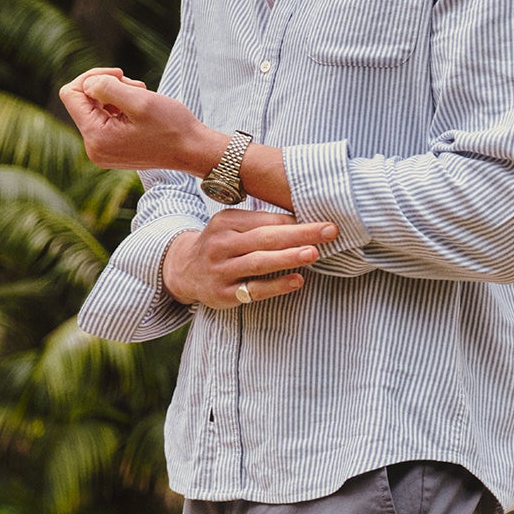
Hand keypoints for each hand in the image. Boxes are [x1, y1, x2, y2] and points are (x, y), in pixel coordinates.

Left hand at [57, 66, 215, 175]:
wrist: (194, 150)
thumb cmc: (172, 126)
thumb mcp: (140, 100)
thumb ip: (106, 87)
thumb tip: (88, 84)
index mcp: (96, 137)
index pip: (70, 94)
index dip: (91, 76)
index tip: (119, 75)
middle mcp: (94, 148)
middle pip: (81, 101)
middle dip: (106, 88)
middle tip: (137, 87)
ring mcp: (101, 151)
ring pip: (94, 109)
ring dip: (115, 97)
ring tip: (141, 98)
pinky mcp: (111, 150)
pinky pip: (103, 120)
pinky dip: (119, 109)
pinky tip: (139, 111)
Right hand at [160, 203, 333, 309]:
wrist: (184, 271)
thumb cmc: (221, 245)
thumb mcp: (232, 227)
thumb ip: (261, 223)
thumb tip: (303, 219)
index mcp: (226, 222)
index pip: (265, 220)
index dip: (295, 221)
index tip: (324, 220)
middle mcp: (221, 244)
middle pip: (265, 238)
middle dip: (299, 234)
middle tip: (329, 231)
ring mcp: (221, 270)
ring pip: (258, 263)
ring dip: (287, 257)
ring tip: (313, 253)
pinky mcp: (224, 294)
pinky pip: (253, 289)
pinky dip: (276, 286)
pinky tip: (297, 281)